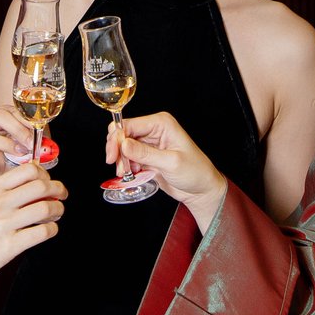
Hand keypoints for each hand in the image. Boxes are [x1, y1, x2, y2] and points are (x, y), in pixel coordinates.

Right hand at [0, 106, 34, 172]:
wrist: (22, 172)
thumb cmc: (30, 151)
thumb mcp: (37, 141)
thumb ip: (40, 137)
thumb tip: (47, 141)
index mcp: (9, 116)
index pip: (14, 110)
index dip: (25, 118)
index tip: (38, 128)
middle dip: (17, 129)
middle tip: (30, 143)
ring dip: (4, 144)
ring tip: (19, 153)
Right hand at [0, 161, 64, 289]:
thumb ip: (3, 191)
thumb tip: (34, 180)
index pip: (28, 170)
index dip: (45, 175)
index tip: (49, 182)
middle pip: (41, 186)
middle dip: (58, 189)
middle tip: (61, 195)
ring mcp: (3, 225)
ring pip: (45, 208)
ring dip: (58, 210)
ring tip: (56, 214)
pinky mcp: (9, 246)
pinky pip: (43, 232)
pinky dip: (52, 229)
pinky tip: (48, 230)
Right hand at [111, 112, 227, 223]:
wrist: (201, 190)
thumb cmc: (195, 172)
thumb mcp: (171, 162)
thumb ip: (146, 153)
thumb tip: (123, 145)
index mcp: (161, 123)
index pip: (129, 124)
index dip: (117, 138)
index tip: (112, 156)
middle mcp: (153, 130)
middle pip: (123, 134)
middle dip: (118, 151)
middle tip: (120, 168)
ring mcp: (149, 144)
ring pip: (123, 147)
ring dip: (122, 161)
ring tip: (128, 174)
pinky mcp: (147, 157)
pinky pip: (129, 158)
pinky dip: (127, 167)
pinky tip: (134, 175)